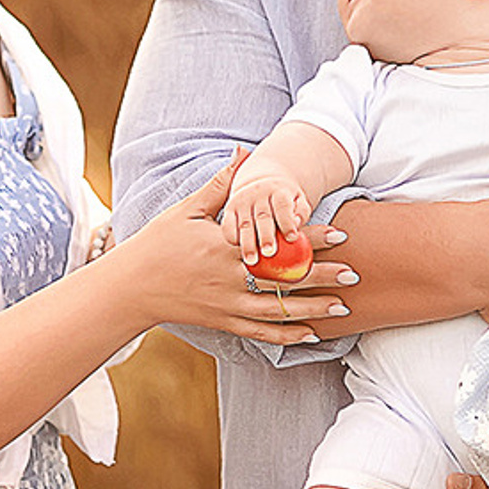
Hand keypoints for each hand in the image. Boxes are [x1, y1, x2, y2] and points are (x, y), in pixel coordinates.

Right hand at [120, 153, 355, 344]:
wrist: (132, 287)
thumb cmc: (159, 243)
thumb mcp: (188, 209)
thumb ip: (221, 185)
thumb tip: (244, 153)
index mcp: (225, 247)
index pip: (278, 242)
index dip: (311, 238)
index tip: (341, 233)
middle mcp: (230, 278)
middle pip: (286, 280)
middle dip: (323, 277)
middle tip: (356, 273)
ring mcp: (228, 304)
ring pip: (279, 311)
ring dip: (314, 310)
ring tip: (344, 307)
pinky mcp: (223, 322)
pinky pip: (261, 333)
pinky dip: (288, 335)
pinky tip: (311, 334)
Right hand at [223, 165, 315, 267]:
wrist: (261, 183)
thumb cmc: (285, 201)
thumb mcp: (298, 199)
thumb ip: (301, 211)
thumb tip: (297, 223)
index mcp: (278, 191)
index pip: (282, 206)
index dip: (287, 222)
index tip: (292, 238)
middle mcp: (259, 194)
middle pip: (263, 216)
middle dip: (266, 236)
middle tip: (270, 252)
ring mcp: (243, 201)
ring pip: (245, 224)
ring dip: (247, 243)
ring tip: (252, 260)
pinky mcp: (230, 208)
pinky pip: (228, 224)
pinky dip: (231, 236)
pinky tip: (237, 249)